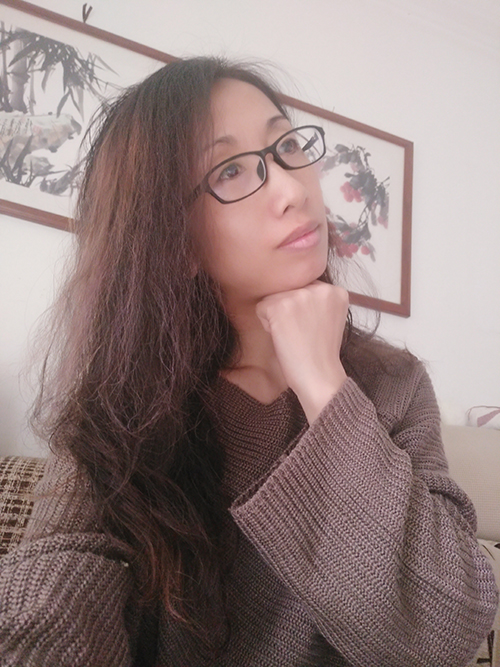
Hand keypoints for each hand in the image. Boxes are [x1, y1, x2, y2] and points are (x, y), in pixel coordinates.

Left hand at [256, 281, 348, 422]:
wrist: (319, 376)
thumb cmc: (320, 353)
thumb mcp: (329, 318)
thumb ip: (317, 301)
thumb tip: (292, 292)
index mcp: (336, 291)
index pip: (305, 288)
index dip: (303, 310)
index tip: (311, 328)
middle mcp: (320, 287)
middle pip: (289, 290)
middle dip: (290, 311)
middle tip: (302, 333)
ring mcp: (300, 295)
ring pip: (274, 298)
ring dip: (278, 318)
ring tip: (294, 335)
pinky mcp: (280, 305)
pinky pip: (261, 308)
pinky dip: (267, 325)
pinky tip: (283, 337)